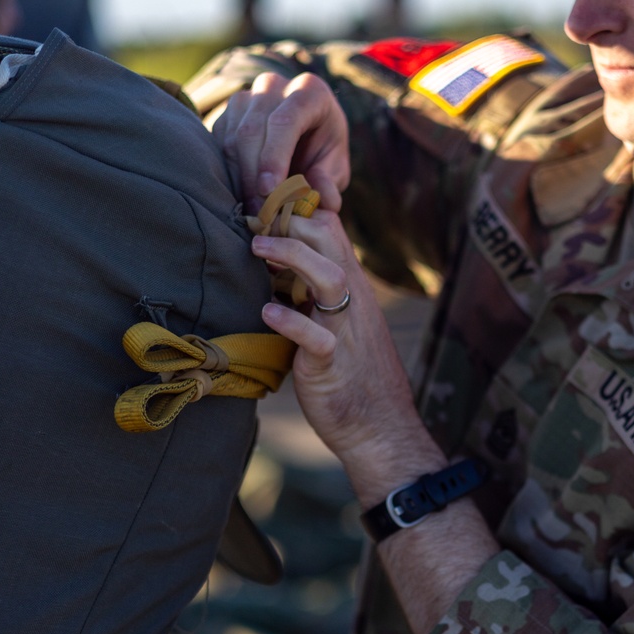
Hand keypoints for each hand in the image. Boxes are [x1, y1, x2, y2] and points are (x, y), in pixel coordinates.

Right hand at [213, 71, 349, 214]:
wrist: (305, 135)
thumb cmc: (322, 150)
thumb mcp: (335, 167)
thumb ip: (330, 182)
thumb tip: (318, 196)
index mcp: (310, 91)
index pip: (286, 120)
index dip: (275, 157)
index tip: (269, 190)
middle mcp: (274, 86)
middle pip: (253, 131)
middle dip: (253, 176)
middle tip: (260, 212)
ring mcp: (246, 97)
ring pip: (232, 139)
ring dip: (239, 179)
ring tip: (252, 210)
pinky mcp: (226, 114)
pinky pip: (219, 145)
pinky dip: (229, 174)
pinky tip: (242, 195)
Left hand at [253, 212, 443, 505]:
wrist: (379, 427)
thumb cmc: (351, 374)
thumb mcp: (336, 322)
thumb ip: (313, 293)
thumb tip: (276, 269)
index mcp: (350, 286)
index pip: (331, 228)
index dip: (298, 209)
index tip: (262, 206)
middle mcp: (351, 300)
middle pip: (330, 239)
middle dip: (290, 222)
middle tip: (253, 222)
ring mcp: (344, 329)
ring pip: (328, 277)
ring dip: (291, 257)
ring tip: (257, 249)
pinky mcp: (332, 362)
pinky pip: (316, 336)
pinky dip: (290, 322)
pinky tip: (268, 313)